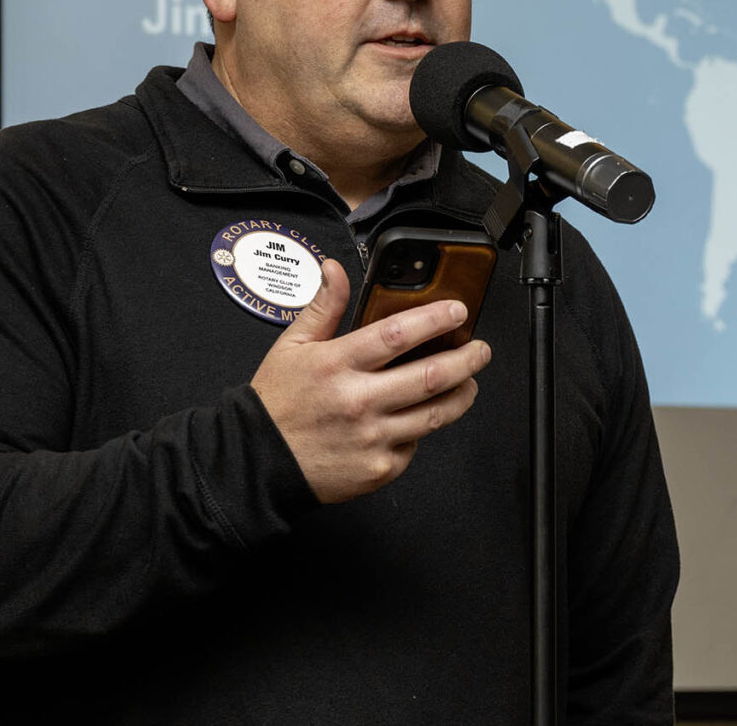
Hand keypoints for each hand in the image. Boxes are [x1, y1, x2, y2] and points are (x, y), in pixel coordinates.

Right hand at [249, 258, 491, 503]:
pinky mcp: (379, 469)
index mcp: (338, 364)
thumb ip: (323, 307)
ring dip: (461, 394)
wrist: (256, 463)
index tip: (457, 311)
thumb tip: (334, 269)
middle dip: (466, 359)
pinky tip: (422, 417)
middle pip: (430, 377)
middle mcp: (358, 401)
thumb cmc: (276, 404)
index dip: (435, 319)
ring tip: (469, 381)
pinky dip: (423, 429)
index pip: (398, 334)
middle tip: (480, 350)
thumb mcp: (291, 346)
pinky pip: (414, 445)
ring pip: (435, 414)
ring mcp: (372, 438)